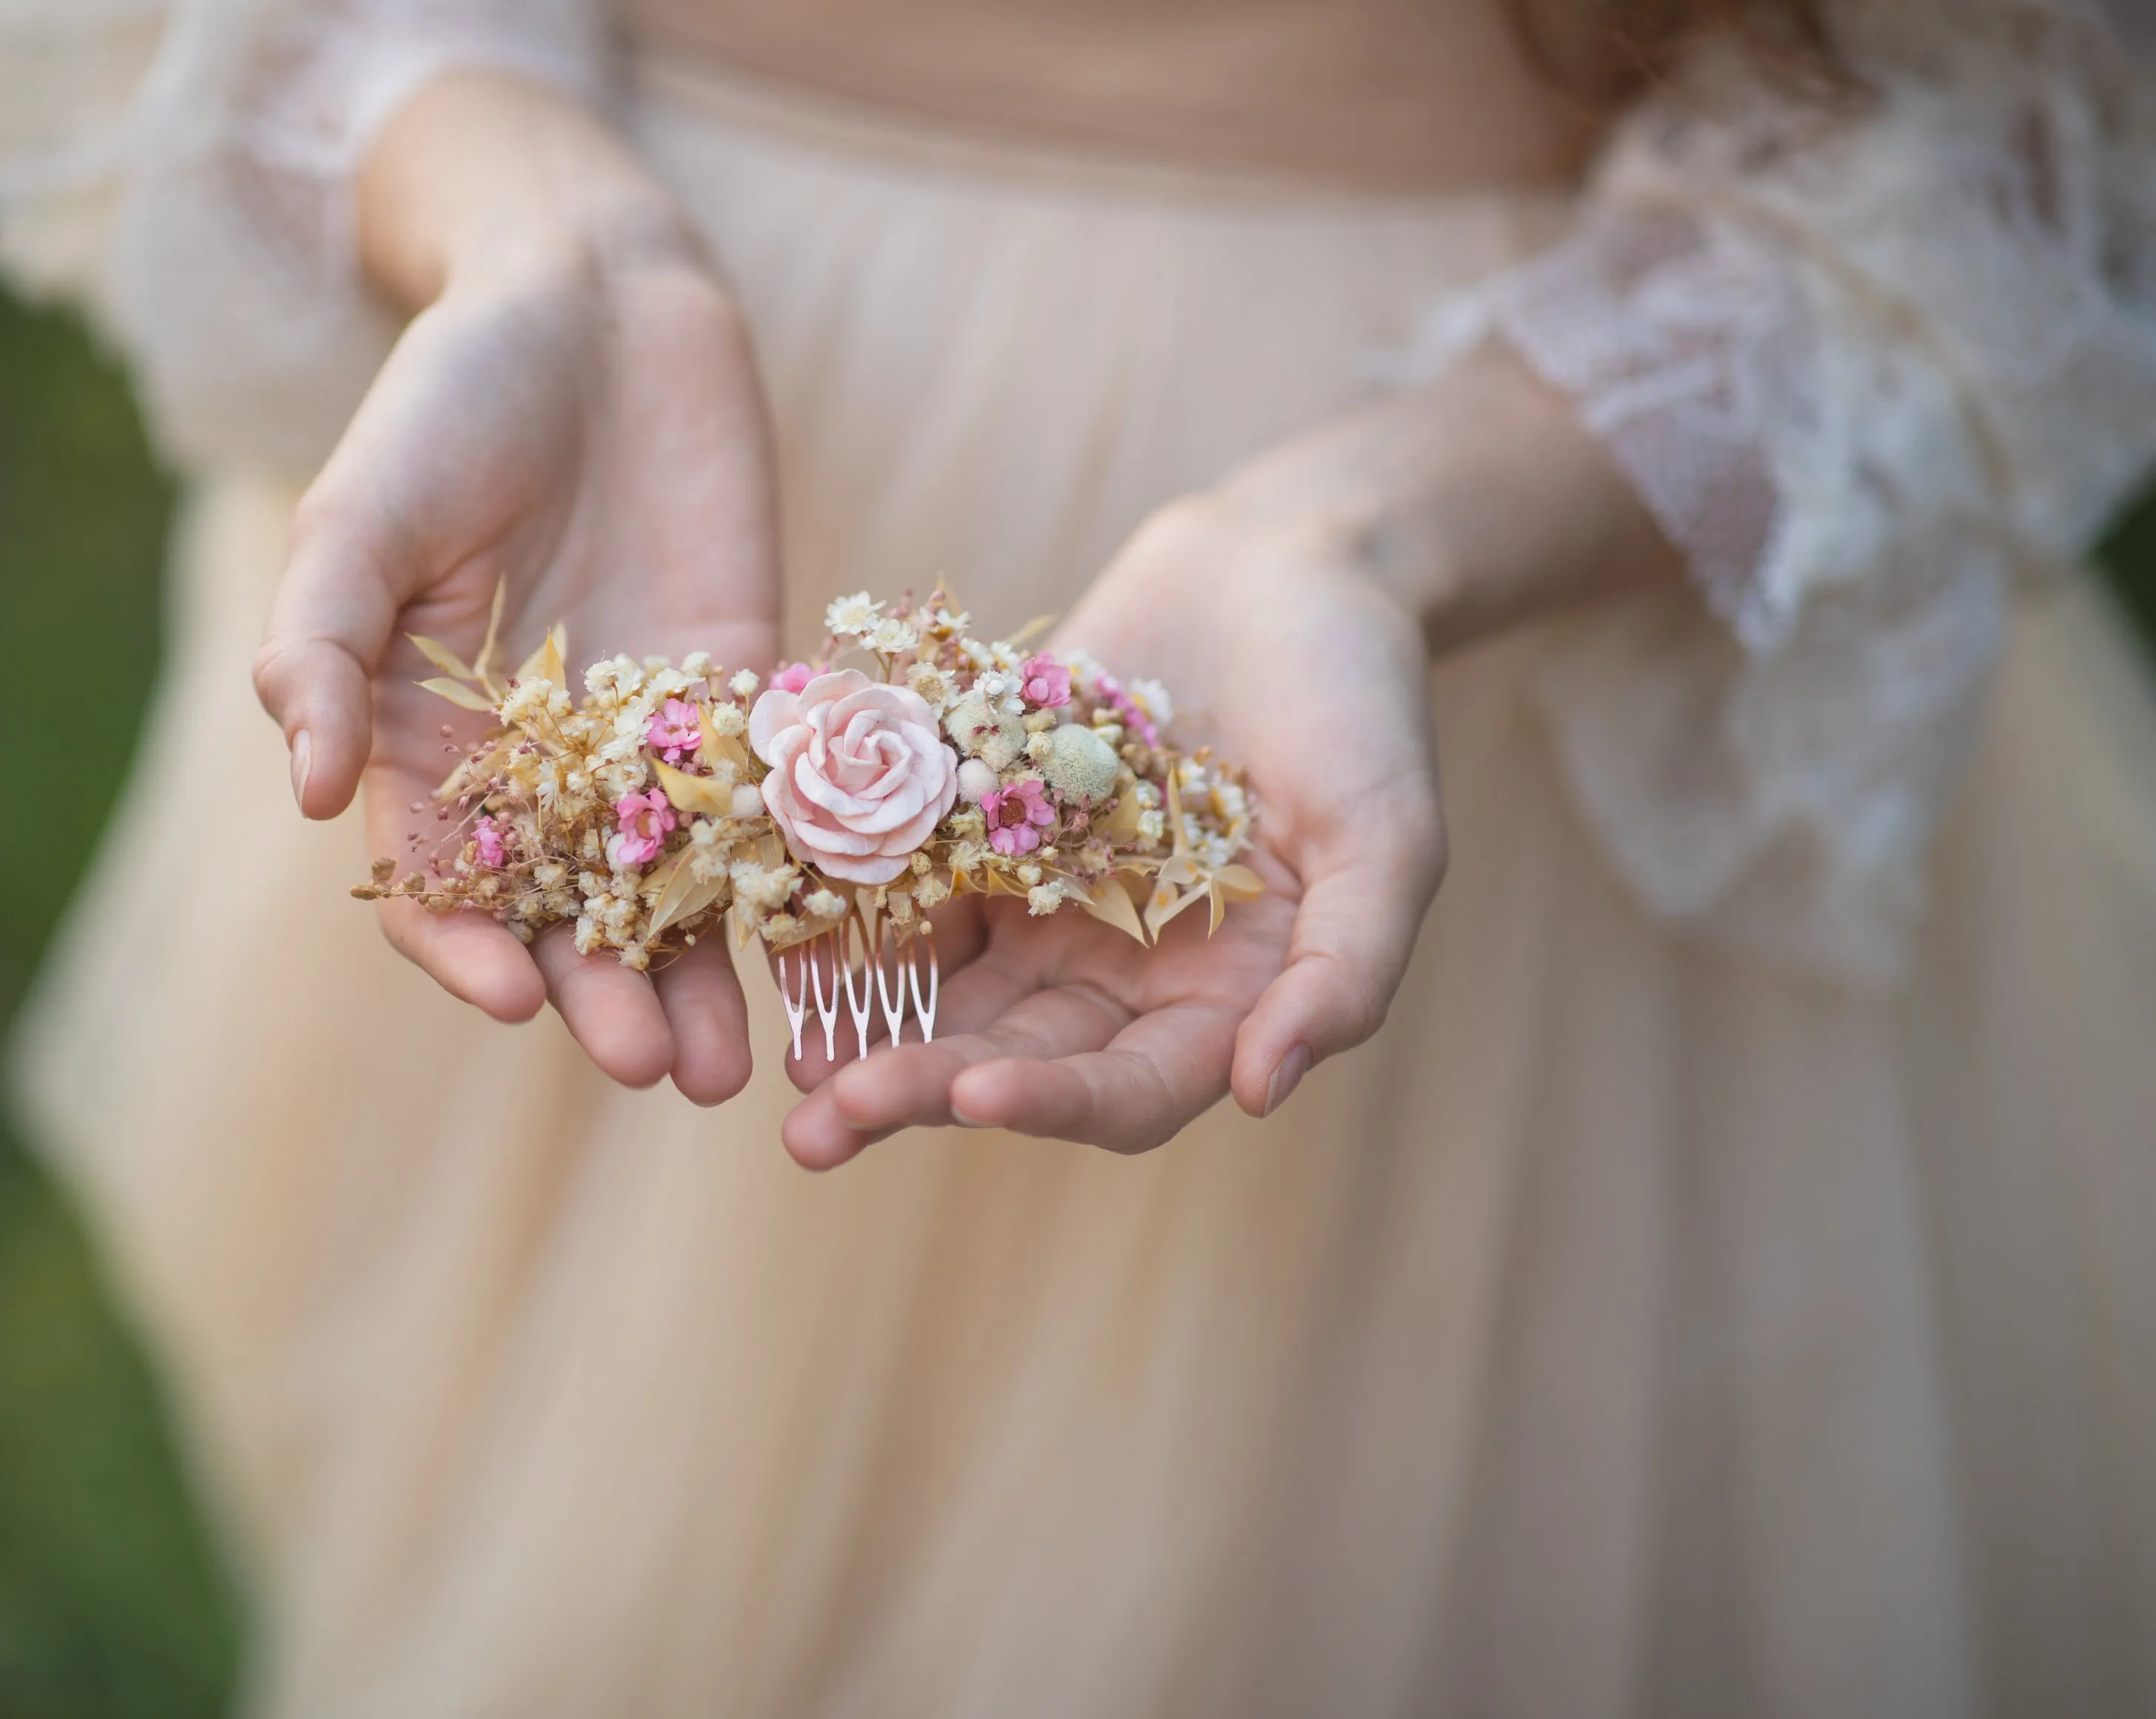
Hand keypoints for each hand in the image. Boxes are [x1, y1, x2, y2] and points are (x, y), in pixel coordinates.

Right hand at [252, 75, 779, 1104]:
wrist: (594, 304)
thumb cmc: (451, 398)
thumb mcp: (362, 511)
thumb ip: (324, 644)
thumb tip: (307, 790)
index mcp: (425, 741)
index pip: (439, 883)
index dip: (466, 947)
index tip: (513, 996)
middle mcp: (538, 767)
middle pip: (567, 915)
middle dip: (605, 996)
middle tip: (651, 1069)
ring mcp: (649, 743)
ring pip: (672, 892)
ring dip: (697, 980)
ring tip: (730, 1069)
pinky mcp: (748, 701)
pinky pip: (769, 810)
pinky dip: (793, 885)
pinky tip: (827, 956)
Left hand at [778, 352, 1675, 1165]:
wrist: (1287, 567)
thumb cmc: (1362, 702)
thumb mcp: (1390, 837)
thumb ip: (1345, 971)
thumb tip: (1263, 1090)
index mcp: (1219, 1003)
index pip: (1127, 1089)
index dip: (1050, 1102)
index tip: (970, 1096)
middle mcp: (1118, 974)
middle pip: (1009, 1055)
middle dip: (917, 1088)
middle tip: (823, 1122)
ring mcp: (1041, 905)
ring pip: (939, 994)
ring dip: (860, 1035)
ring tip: (783, 1072)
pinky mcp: (978, 830)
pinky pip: (900, 892)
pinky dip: (842, 924)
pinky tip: (775, 945)